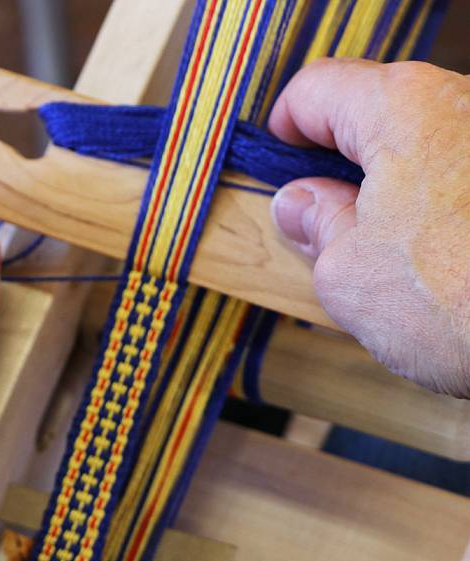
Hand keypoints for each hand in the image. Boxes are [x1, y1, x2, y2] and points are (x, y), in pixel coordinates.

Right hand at [269, 58, 469, 396]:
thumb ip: (315, 225)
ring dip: (383, 186)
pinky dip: (426, 200)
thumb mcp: (347, 271)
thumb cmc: (460, 305)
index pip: (318, 89)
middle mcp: (462, 103)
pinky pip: (455, 169)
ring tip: (369, 246)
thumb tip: (299, 204)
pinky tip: (422, 251)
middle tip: (314, 218)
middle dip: (335, 163)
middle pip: (372, 113)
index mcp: (403, 109)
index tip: (276, 160)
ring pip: (417, 144)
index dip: (284, 126)